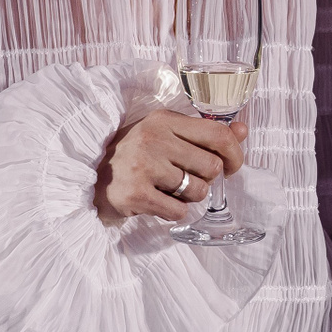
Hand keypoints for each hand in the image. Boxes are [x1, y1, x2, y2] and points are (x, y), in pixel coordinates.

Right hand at [94, 111, 246, 222]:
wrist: (89, 180)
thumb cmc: (134, 157)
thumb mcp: (165, 136)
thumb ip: (204, 133)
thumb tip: (243, 130)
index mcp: (164, 119)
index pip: (217, 133)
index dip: (235, 153)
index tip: (232, 167)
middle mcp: (153, 138)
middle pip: (212, 166)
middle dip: (206, 179)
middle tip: (186, 180)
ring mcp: (143, 165)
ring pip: (198, 191)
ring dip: (190, 198)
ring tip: (169, 191)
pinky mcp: (136, 194)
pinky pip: (179, 211)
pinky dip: (174, 212)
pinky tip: (158, 202)